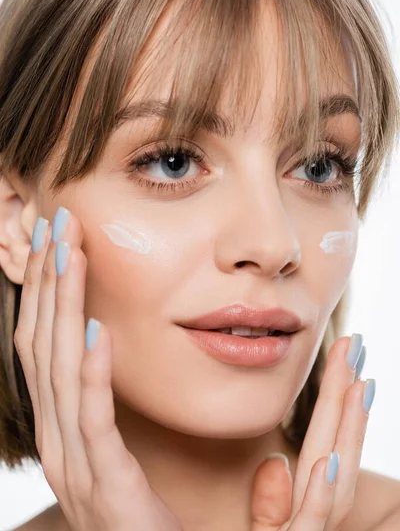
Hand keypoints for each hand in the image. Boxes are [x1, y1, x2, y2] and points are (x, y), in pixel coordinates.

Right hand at [14, 209, 182, 530]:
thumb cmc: (143, 511)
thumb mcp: (119, 444)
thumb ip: (106, 396)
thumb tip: (105, 336)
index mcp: (62, 425)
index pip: (47, 342)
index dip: (49, 288)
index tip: (59, 238)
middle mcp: (56, 437)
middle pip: (44, 342)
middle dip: (49, 279)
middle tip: (57, 222)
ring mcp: (73, 462)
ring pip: (60, 368)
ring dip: (63, 305)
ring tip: (70, 252)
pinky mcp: (103, 484)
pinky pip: (91, 418)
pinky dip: (89, 370)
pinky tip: (95, 327)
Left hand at [250, 334, 372, 529]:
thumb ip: (270, 505)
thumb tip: (275, 461)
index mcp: (305, 505)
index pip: (323, 445)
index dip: (336, 403)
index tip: (346, 360)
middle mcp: (314, 516)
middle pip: (334, 449)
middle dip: (347, 398)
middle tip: (355, 346)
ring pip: (333, 482)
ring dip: (348, 433)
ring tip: (359, 386)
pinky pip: (308, 526)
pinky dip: (320, 496)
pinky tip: (328, 460)